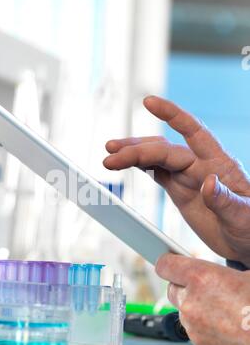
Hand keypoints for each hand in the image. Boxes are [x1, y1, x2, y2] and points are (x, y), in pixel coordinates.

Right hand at [104, 96, 249, 266]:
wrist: (244, 241)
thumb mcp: (245, 217)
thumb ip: (227, 200)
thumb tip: (208, 181)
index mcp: (220, 164)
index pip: (193, 131)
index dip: (172, 115)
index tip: (148, 103)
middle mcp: (200, 165)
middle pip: (163, 149)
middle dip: (136, 149)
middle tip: (111, 154)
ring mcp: (188, 177)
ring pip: (155, 157)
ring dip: (132, 154)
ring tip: (109, 157)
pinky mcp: (179, 190)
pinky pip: (155, 172)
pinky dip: (139, 166)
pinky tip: (124, 164)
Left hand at [156, 254, 249, 344]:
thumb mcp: (248, 277)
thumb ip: (225, 272)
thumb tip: (220, 272)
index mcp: (203, 279)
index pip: (165, 265)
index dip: (168, 262)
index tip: (171, 261)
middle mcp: (192, 303)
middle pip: (173, 288)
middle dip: (185, 285)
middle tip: (207, 287)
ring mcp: (194, 327)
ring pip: (184, 310)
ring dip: (196, 307)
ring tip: (225, 308)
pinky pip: (195, 329)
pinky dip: (205, 326)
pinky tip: (227, 325)